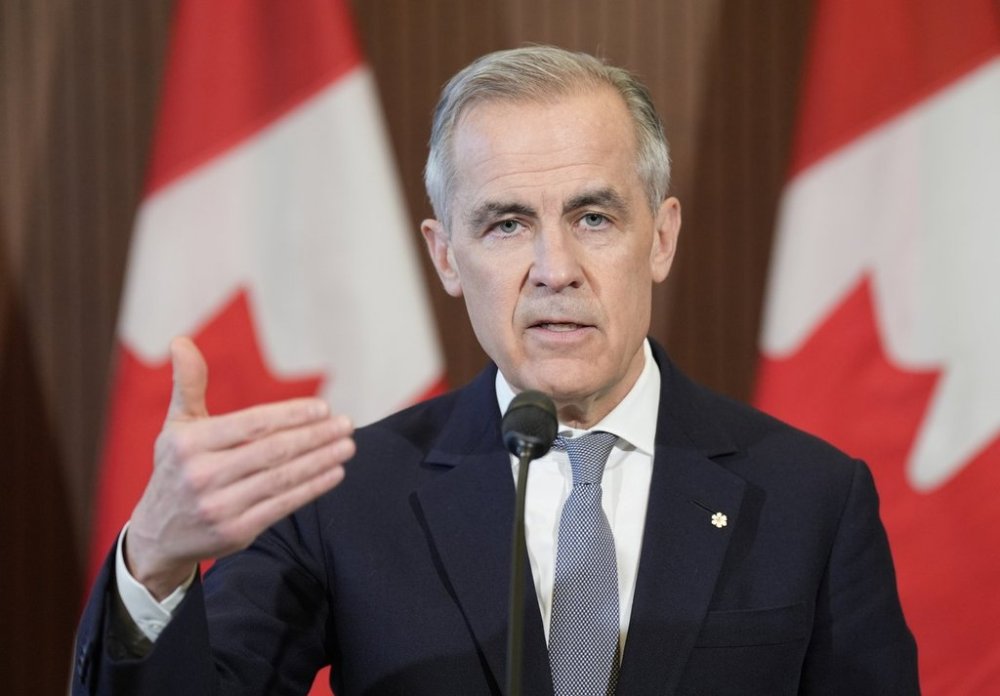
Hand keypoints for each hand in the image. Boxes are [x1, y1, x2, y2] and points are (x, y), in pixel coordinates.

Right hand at [124, 337, 353, 599]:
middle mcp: (201, 475)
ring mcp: (219, 506)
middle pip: (272, 451)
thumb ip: (188, 384)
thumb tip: (181, 341)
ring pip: (282, 478)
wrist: (159, 534)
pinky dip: (312, 488)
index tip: (323, 408)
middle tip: (346, 424)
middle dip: (315, 436)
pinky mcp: (235, 532)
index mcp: (189, 444)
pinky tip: (334, 472)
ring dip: (321, 460)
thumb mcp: (176, 426)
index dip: (291, 415)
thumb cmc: (177, 468)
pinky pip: (282, 505)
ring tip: (347, 446)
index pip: (251, 424)